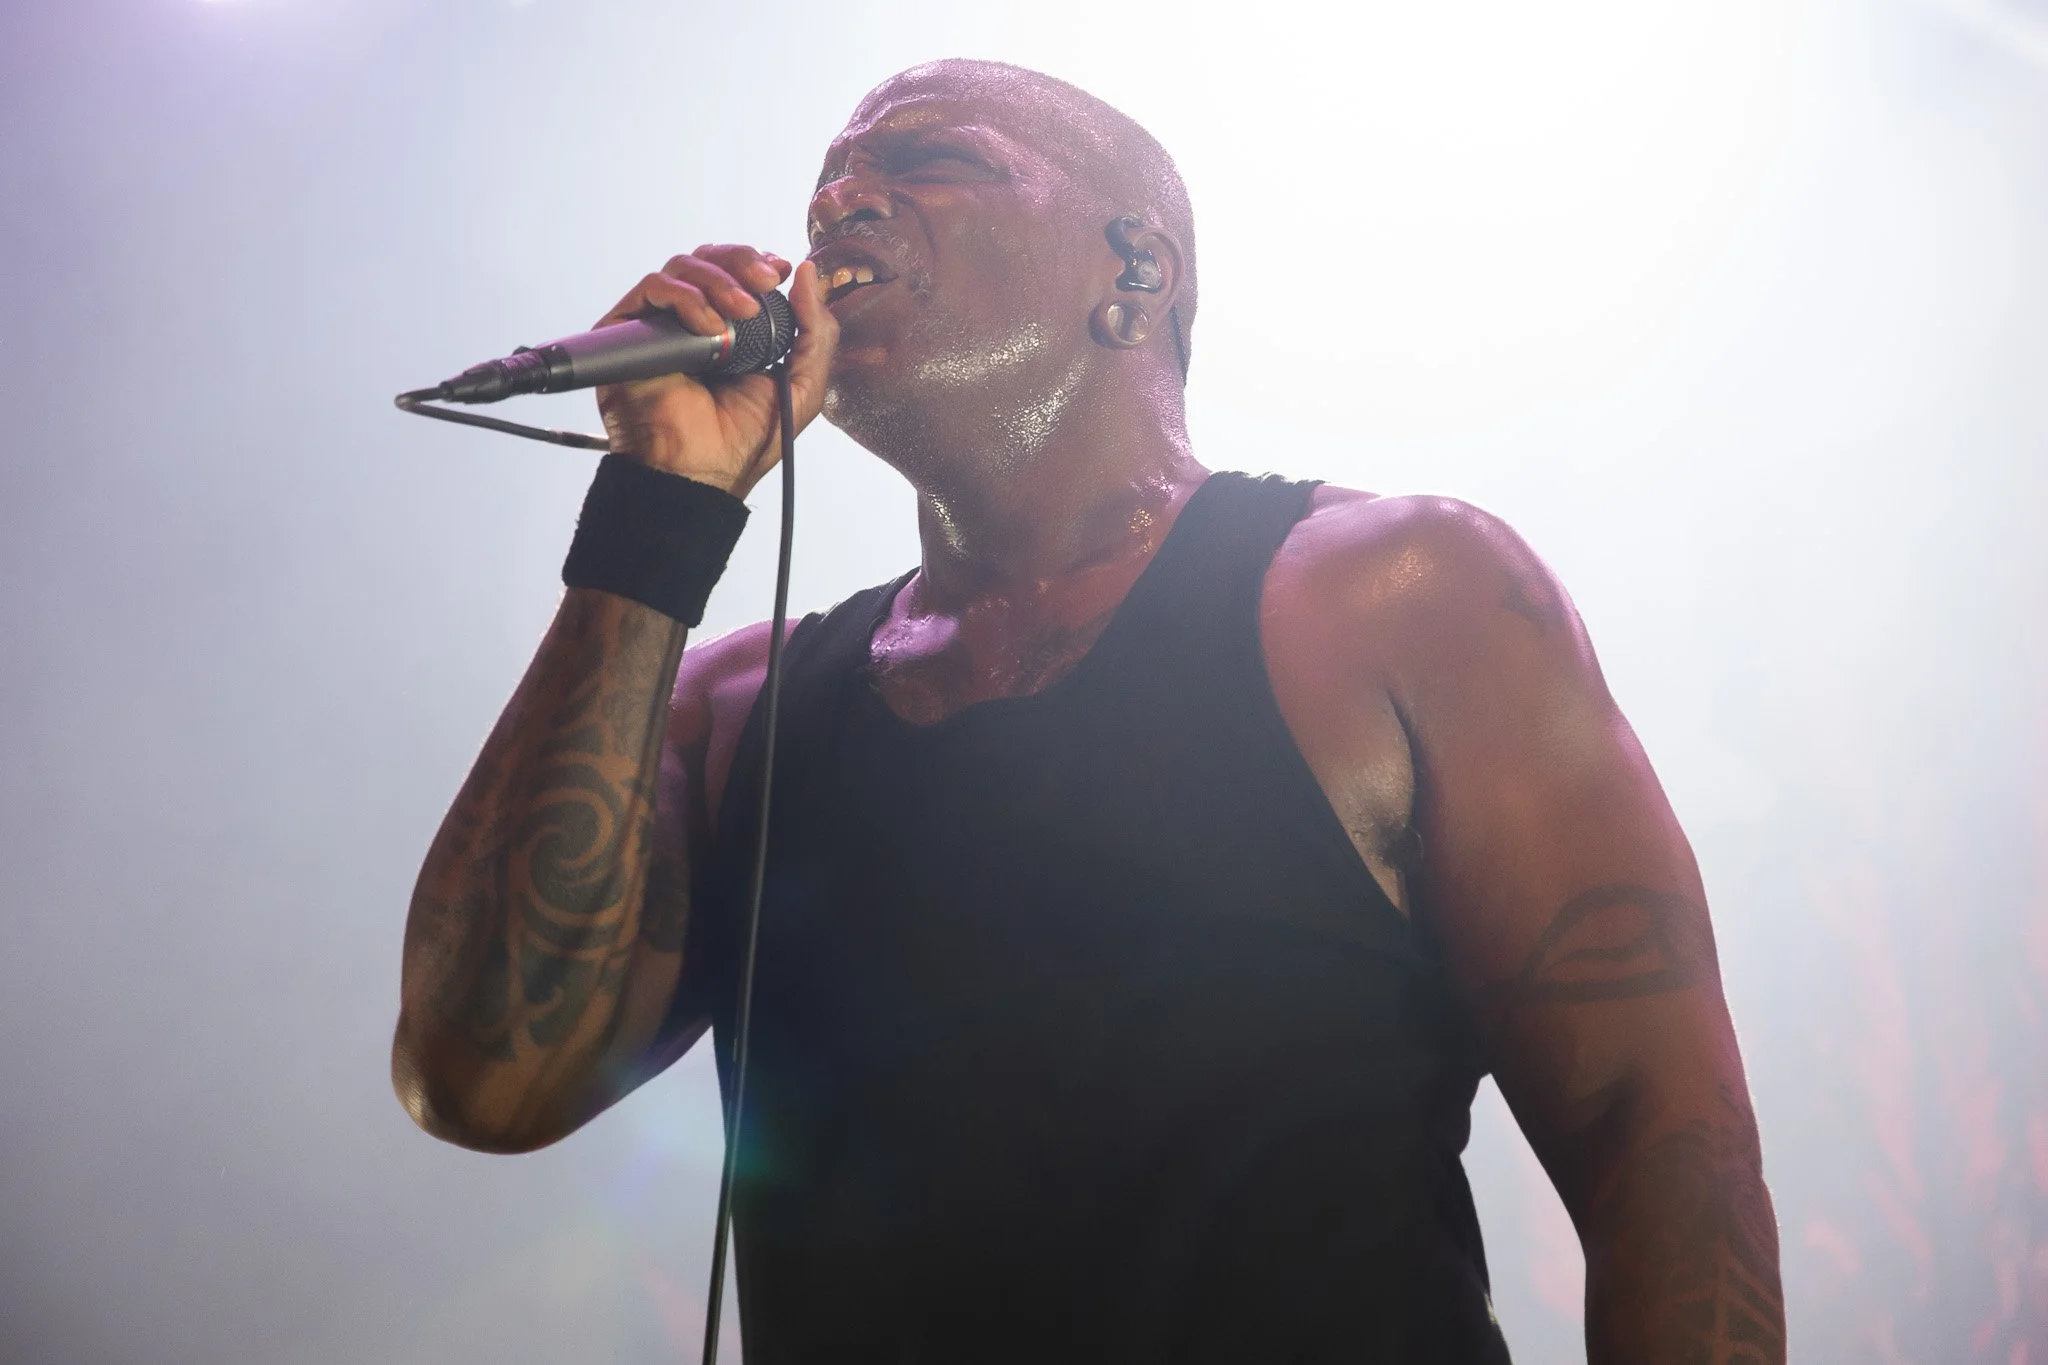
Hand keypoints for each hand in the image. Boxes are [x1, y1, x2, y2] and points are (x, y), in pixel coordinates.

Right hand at [592, 244, 836, 497]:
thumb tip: (807, 272)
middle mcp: (691, 322)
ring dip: (719, 281)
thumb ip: (815, 330)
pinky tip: (710, 329)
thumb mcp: (802, 384)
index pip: (735, 272)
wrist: (700, 472)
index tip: (779, 271)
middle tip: (765, 282)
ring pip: (682, 266)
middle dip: (741, 260)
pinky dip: (687, 298)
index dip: (756, 261)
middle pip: (708, 259)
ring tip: (742, 312)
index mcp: (731, 330)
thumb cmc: (742, 442)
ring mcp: (659, 325)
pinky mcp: (628, 331)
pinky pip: (653, 288)